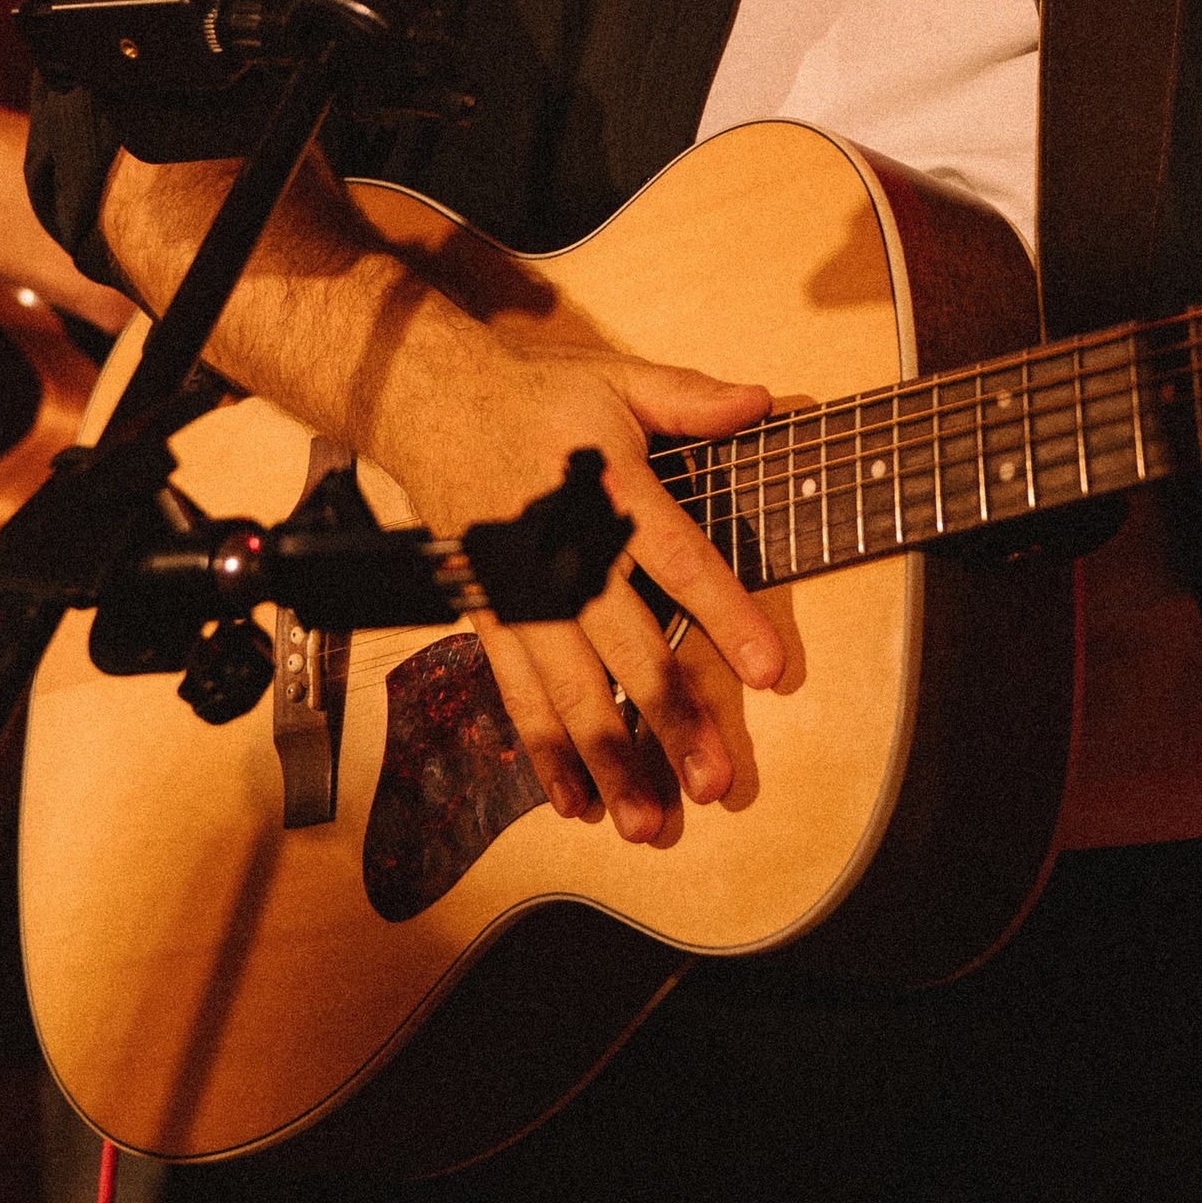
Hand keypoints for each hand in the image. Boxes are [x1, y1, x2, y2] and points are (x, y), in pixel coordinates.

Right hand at [389, 328, 779, 846]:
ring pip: (568, 691)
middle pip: (624, 648)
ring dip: (609, 759)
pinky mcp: (488, 617)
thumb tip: (762, 402)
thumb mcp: (619, 380)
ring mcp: (520, 594)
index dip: (727, 616)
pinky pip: (516, 695)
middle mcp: (562, 553)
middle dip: (670, 719)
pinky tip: (575, 803)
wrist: (428, 400)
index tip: (772, 671)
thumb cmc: (537, 396)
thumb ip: (692, 400)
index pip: (677, 560)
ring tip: (647, 822)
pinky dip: (543, 753)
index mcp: (607, 491)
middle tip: (712, 782)